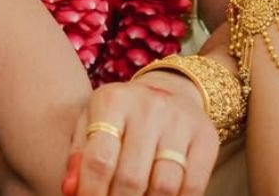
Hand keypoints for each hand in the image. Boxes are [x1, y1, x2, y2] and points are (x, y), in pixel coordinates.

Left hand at [63, 72, 217, 195]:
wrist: (168, 92)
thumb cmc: (120, 118)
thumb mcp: (92, 126)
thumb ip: (79, 158)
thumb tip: (71, 190)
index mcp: (113, 101)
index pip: (99, 161)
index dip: (92, 194)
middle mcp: (150, 106)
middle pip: (131, 178)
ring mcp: (181, 121)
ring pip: (163, 186)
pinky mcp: (206, 137)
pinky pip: (192, 186)